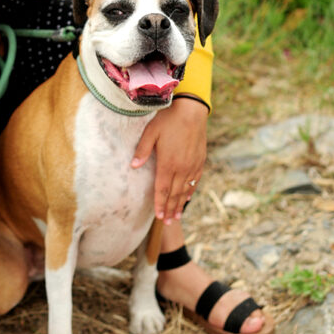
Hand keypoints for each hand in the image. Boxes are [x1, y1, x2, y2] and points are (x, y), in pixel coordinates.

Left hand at [130, 97, 207, 222]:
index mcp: (168, 163)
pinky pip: (195, 181)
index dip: (160, 204)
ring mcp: (192, 165)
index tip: (158, 216)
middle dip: (170, 209)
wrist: (192, 111)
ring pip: (186, 190)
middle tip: (167, 222)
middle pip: (174, 194)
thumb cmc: (168, 120)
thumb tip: (133, 166)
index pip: (162, 190)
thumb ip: (142, 151)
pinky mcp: (200, 161)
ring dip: (180, 204)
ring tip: (177, 216)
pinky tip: (188, 197)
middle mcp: (181, 168)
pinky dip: (190, 191)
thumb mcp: (151, 132)